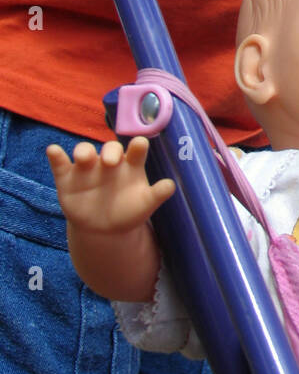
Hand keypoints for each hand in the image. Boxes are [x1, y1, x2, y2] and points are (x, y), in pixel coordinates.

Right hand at [48, 136, 174, 234]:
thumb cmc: (128, 211)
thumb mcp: (145, 205)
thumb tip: (171, 186)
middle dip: (110, 151)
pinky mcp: (68, 177)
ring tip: (83, 158)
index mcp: (131, 165)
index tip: (139, 145)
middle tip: (110, 162)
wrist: (103, 229)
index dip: (137, 146)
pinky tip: (53, 151)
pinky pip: (60, 163)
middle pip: (110, 149)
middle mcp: (109, 161)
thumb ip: (157, 195)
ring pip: (84, 151)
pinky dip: (56, 156)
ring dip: (83, 151)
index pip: (136, 150)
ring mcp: (88, 168)